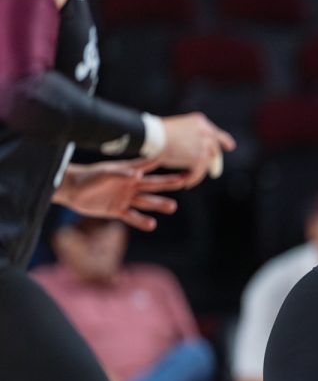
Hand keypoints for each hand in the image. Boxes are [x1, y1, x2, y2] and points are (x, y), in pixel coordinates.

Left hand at [56, 158, 190, 230]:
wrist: (70, 189)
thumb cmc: (86, 177)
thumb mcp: (102, 173)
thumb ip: (119, 173)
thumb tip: (136, 175)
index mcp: (127, 172)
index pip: (147, 165)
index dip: (159, 160)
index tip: (174, 155)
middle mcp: (129, 184)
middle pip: (152, 184)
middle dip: (168, 183)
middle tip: (184, 180)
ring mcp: (125, 198)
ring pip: (146, 201)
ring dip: (159, 204)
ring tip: (172, 206)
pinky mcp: (118, 210)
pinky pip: (133, 217)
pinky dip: (142, 221)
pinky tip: (151, 224)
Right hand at [160, 113, 236, 187]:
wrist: (152, 136)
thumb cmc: (156, 132)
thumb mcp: (177, 128)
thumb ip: (189, 135)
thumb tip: (195, 149)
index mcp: (199, 121)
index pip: (215, 132)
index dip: (224, 140)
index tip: (230, 147)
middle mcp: (206, 131)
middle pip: (214, 149)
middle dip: (215, 162)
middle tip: (216, 173)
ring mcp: (204, 144)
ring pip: (205, 163)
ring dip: (198, 172)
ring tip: (188, 179)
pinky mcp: (200, 157)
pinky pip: (198, 172)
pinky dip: (192, 178)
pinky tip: (185, 182)